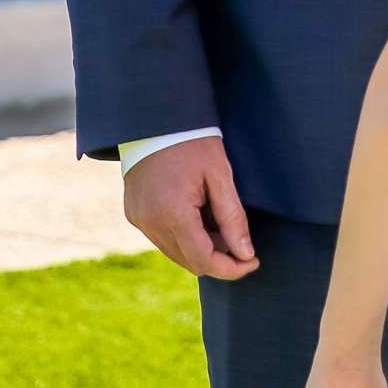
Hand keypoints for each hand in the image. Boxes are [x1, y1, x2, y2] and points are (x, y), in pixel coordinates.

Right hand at [122, 135, 258, 279]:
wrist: (156, 119)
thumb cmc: (193, 143)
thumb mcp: (220, 176)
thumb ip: (233, 219)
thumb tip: (246, 254)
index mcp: (173, 214)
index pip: (204, 261)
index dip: (231, 268)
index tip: (253, 261)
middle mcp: (150, 223)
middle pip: (190, 262)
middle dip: (218, 258)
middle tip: (240, 239)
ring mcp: (139, 220)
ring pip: (176, 253)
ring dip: (200, 248)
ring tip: (219, 223)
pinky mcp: (134, 214)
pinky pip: (162, 239)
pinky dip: (183, 237)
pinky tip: (198, 216)